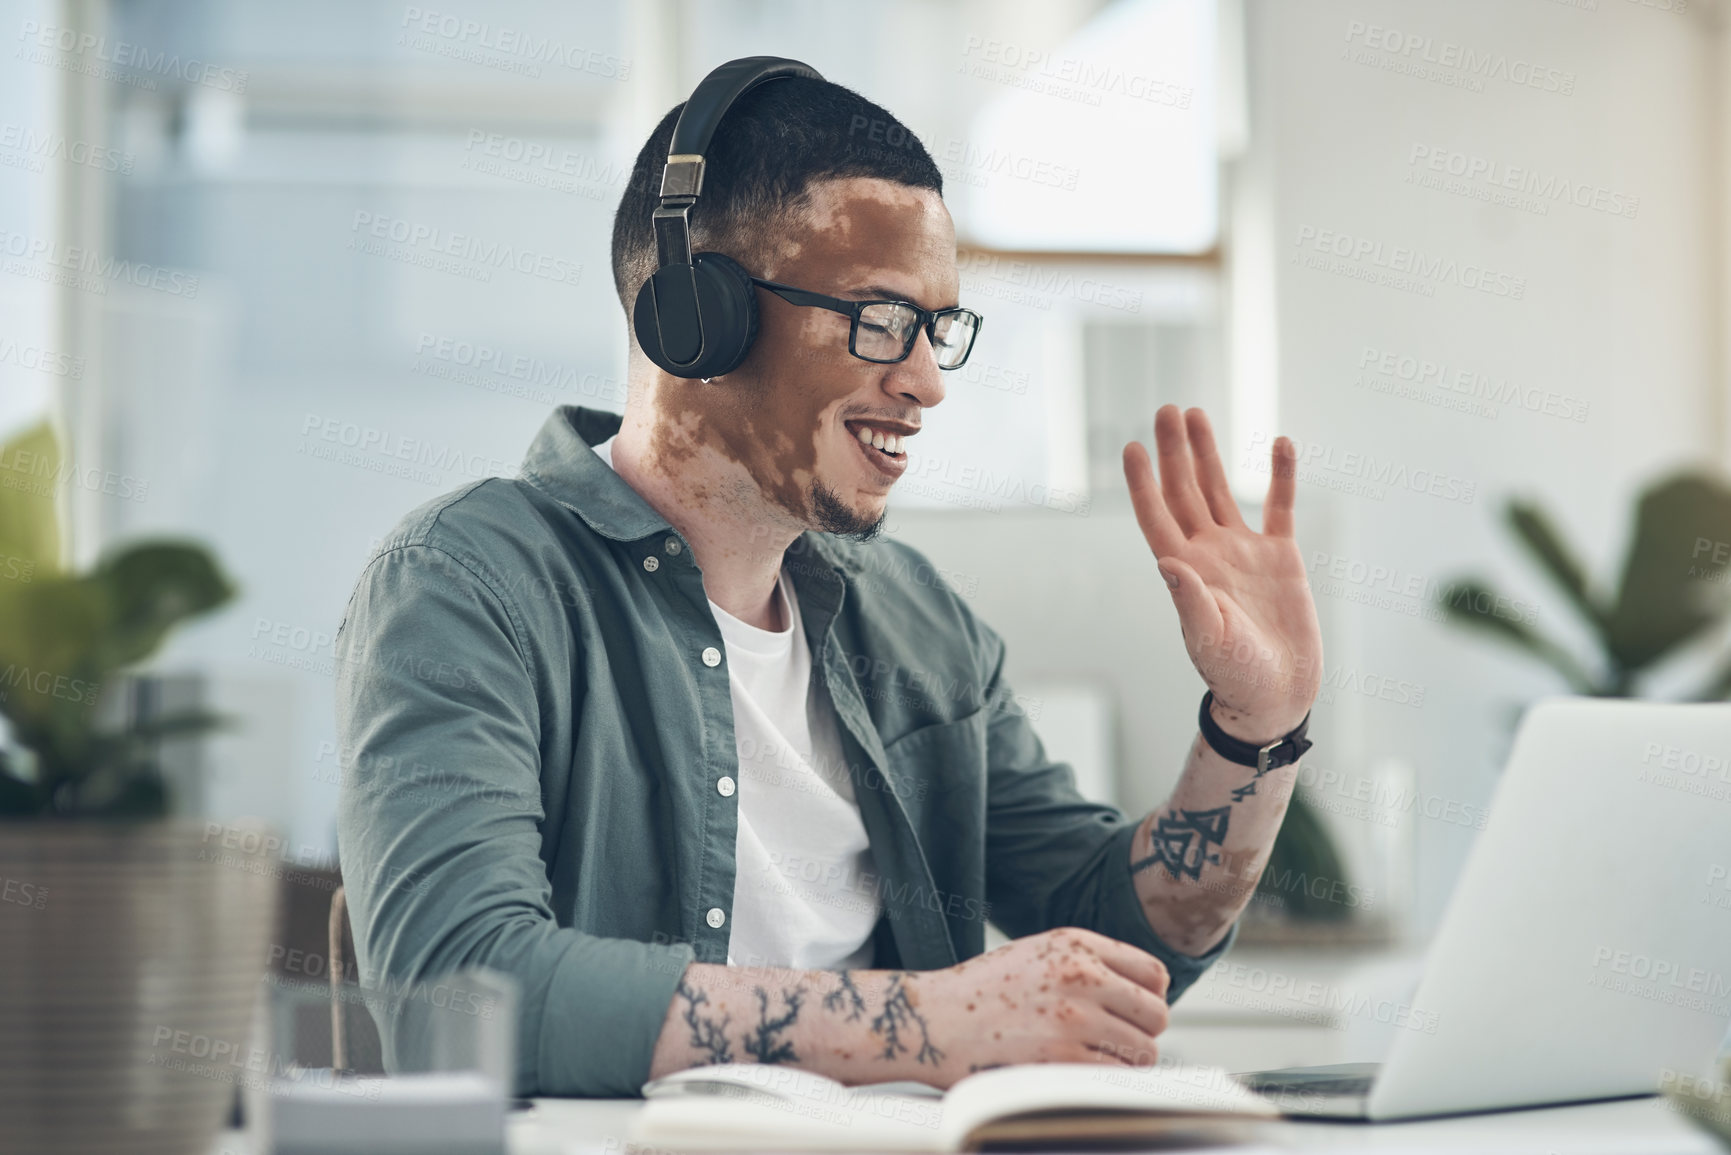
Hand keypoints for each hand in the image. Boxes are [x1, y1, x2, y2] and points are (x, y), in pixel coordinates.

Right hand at [917, 927, 1170, 1084]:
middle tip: (1114, 1042)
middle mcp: (1080, 975)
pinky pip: (1115, 1076)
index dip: (1150, 998)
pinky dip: (1103, 1080)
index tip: (1133, 1013)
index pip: (1154, 973)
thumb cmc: (984, 992)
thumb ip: (1090, 963)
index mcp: (1076, 944)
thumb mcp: (1038, 953)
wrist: (933, 1020)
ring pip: (1143, 1051)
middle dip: (1142, 1033)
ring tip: (1089, 1058)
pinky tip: (1074, 1071)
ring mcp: (1073, 1019)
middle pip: (1157, 1015)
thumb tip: (1149, 994)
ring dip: (1124, 1062)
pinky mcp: (1062, 1059)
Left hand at [1123, 406, 1322, 742]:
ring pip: (1220, 490)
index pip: (1157, 515)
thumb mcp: (1209, 639)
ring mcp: (1243, 552)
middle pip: (1184, 491)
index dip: (1143, 482)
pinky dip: (1281, 475)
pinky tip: (1280, 443)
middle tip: (1166, 410)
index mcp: (1185, 570)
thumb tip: (1168, 562)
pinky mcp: (1280, 557)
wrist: (1276, 694)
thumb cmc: (1235, 675)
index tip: (1132, 446)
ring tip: (1196, 414)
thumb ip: (1190, 600)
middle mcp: (1209, 553)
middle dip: (1174, 451)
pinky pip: (1279, 506)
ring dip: (1208, 453)